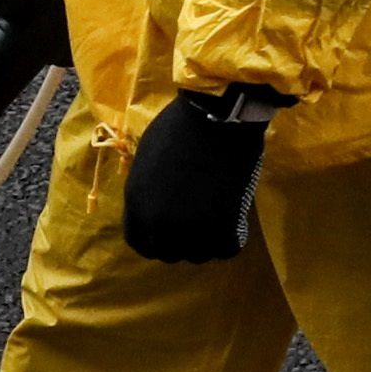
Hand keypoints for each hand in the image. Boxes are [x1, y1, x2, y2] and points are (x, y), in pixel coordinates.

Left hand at [124, 86, 283, 262]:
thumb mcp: (147, 161)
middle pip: (168, 253)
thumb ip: (148, 191)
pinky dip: (232, 238)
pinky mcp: (223, 225)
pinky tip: (234, 220)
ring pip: (198, 255)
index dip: (156, 238)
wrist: (216, 116)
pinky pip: (226, 249)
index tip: (170, 229)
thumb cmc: (180, 127)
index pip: (140, 243)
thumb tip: (158, 207)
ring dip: (207, 242)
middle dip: (182, 242)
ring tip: (217, 219)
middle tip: (198, 223)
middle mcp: (159, 224)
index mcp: (137, 205)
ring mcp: (191, 228)